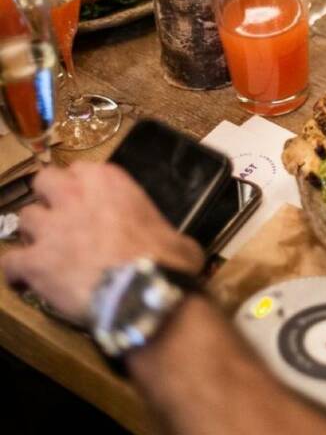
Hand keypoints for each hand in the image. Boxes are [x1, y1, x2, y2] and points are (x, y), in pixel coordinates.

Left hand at [0, 162, 203, 324]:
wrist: (146, 294)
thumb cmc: (167, 261)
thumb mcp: (174, 235)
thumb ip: (159, 230)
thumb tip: (170, 246)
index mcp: (110, 182)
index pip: (82, 168)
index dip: (81, 185)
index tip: (87, 199)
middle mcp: (76, 196)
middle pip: (44, 180)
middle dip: (48, 196)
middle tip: (60, 216)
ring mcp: (52, 227)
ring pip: (23, 217)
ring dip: (33, 232)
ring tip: (43, 249)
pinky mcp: (35, 261)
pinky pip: (10, 262)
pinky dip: (16, 271)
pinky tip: (25, 280)